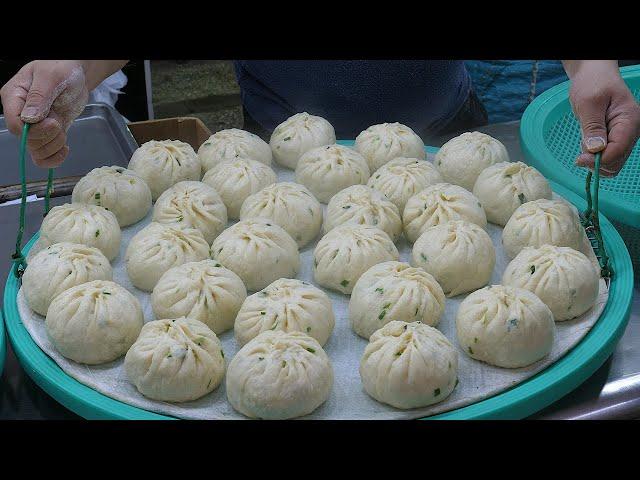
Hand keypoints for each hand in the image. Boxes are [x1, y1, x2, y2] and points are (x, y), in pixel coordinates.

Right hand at [1, 60, 89, 167]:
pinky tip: (65, 149)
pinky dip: (55, 157)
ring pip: (36, 150)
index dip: (35, 130)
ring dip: (54, 146)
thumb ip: (39, 96)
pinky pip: (44, 155)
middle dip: (48, 136)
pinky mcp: (48, 133)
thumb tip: (30, 118)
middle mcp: (20, 113)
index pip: (15, 125)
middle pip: (28, 140)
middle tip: (59, 122)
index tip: (54, 122)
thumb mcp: (51, 76)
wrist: (77, 74)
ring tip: (63, 130)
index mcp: (14, 97)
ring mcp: (34, 125)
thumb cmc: (62, 67)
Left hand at [566, 60, 639, 176]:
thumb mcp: (588, 103)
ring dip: (595, 161)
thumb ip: (592, 127)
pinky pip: (606, 157)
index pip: (618, 150)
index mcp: (629, 120)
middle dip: (597, 163)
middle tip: (579, 154)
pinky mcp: (613, 139)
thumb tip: (596, 149)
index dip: (599, 160)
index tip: (580, 159)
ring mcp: (623, 136)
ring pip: (612, 163)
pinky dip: (594, 157)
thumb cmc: (592, 84)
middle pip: (617, 161)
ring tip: (585, 142)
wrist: (593, 75)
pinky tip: (587, 144)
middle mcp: (630, 131)